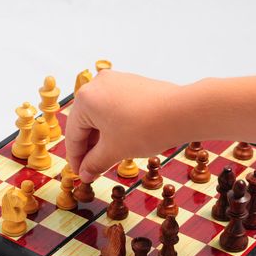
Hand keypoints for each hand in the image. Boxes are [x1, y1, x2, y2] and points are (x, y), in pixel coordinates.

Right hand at [65, 70, 179, 182]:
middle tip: (92, 169)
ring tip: (108, 157)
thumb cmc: (145, 129)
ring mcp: (116, 81)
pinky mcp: (132, 83)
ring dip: (102, 137)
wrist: (182, 112)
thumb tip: (84, 173)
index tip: (80, 174)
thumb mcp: (114, 151)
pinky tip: (122, 140)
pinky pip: (115, 106)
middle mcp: (97, 84)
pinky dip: (115, 124)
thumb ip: (94, 163)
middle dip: (89, 148)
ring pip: (101, 114)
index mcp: (86, 99)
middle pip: (85, 122)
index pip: (73, 134)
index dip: (76, 159)